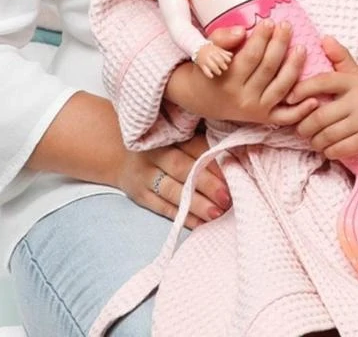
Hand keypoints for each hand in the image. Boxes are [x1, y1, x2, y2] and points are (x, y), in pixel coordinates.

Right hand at [115, 133, 231, 229]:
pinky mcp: (139, 194)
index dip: (214, 160)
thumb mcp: (175, 133)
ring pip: (171, 191)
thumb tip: (240, 150)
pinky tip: (200, 224)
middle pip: (182, 168)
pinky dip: (182, 217)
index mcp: (168, 133)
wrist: (116, 151)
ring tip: (217, 214)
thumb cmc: (161, 142)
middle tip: (227, 197)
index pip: (194, 146)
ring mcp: (145, 174)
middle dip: (206, 183)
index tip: (236, 172)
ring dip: (195, 204)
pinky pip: (161, 208)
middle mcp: (155, 152)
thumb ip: (201, 138)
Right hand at [169, 19, 314, 126]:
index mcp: (229, 80)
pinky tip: (315, 99)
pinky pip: (286, 117)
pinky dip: (302, 110)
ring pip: (281, 88)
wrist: (203, 100)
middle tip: (287, 26)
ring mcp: (256, 109)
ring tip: (302, 48)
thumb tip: (242, 30)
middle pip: (268, 69)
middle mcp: (244, 97)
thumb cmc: (207, 70)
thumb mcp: (206, 52)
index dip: (262, 38)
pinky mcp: (265, 119)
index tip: (270, 21)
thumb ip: (222, 39)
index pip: (250, 56)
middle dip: (280, 45)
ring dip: (294, 68)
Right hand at [194, 41, 233, 78]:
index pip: (222, 55)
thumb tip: (231, 55)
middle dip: (222, 64)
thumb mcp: (217, 49)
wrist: (197, 48)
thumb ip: (224, 52)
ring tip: (219, 73)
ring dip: (216, 69)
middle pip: (218, 60)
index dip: (226, 58)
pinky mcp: (201, 64)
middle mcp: (211, 55)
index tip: (229, 61)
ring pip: (212, 65)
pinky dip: (208, 73)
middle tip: (225, 68)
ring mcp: (206, 60)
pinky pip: (205, 69)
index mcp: (215, 51)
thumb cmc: (210, 49)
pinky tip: (211, 76)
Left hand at [290, 35, 357, 159]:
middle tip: (300, 128)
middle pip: (320, 115)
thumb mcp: (357, 76)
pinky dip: (328, 151)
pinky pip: (339, 149)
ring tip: (311, 139)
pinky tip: (327, 148)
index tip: (289, 98)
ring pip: (327, 134)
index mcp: (353, 81)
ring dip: (315, 140)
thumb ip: (340, 58)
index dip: (302, 89)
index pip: (322, 82)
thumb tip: (324, 38)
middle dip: (304, 125)